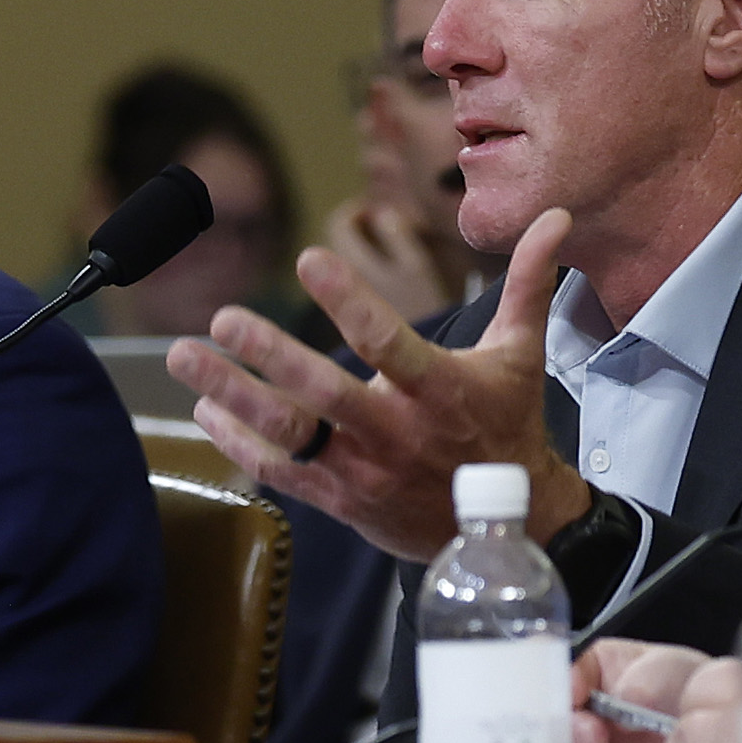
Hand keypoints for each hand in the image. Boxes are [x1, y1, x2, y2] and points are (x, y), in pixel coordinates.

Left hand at [171, 209, 587, 560]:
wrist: (510, 527)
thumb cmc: (508, 425)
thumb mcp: (521, 353)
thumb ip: (528, 281)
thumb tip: (555, 215)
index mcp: (441, 389)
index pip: (388, 341)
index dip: (347, 301)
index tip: (308, 259)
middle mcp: (398, 432)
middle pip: (324, 394)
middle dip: (270, 355)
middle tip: (225, 318)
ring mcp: (365, 470)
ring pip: (290, 434)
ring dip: (232, 395)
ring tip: (186, 357)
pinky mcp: (343, 501)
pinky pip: (283, 474)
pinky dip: (240, 444)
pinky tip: (206, 411)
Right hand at [569, 635, 711, 742]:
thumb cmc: (715, 714)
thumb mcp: (691, 680)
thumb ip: (657, 676)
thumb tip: (625, 693)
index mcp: (609, 667)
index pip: (566, 661)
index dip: (560, 675)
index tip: (572, 694)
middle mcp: (593, 705)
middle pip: (549, 707)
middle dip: (562, 720)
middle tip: (592, 733)